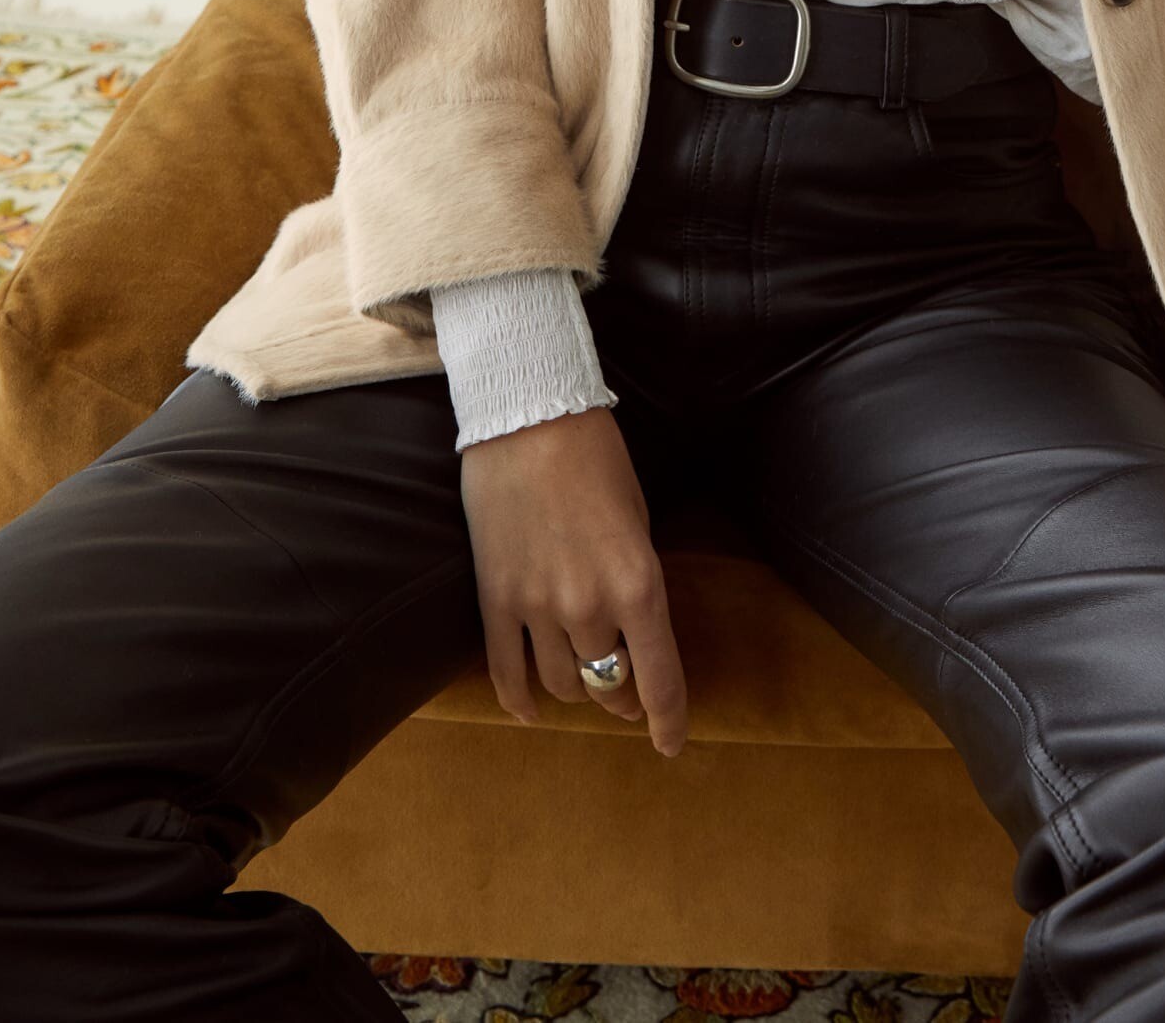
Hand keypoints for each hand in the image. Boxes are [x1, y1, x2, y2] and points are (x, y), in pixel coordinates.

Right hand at [458, 404, 688, 756]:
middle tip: (628, 696)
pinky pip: (505, 674)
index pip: (660, 677)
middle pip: (609, 683)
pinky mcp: (494, 601)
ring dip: (578, 689)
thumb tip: (633, 629)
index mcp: (638, 583)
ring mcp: (536, 608)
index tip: (670, 745)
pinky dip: (521, 702)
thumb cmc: (595, 457)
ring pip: (561, 684)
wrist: (527, 418)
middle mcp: (589, 607)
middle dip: (623, 695)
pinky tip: (532, 710)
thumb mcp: (639, 518)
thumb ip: (638, 580)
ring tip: (585, 681)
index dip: (668, 720)